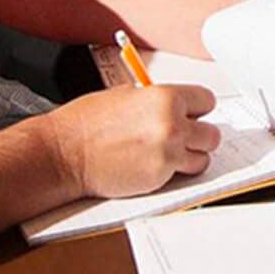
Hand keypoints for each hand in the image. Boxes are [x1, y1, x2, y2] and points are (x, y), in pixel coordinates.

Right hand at [44, 84, 220, 197]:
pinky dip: (172, 172)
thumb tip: (176, 106)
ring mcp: (167, 153)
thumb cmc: (85, 124)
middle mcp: (172, 125)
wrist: (63, 154)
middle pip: (211, 134)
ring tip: (168, 154)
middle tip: (181, 137)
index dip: (197, 109)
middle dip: (198, 136)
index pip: (206, 101)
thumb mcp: (126, 96)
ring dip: (190, 157)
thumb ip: (157, 101)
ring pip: (203, 158)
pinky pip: (181, 175)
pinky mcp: (159, 177)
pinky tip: (152, 165)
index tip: (191, 114)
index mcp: (166, 98)